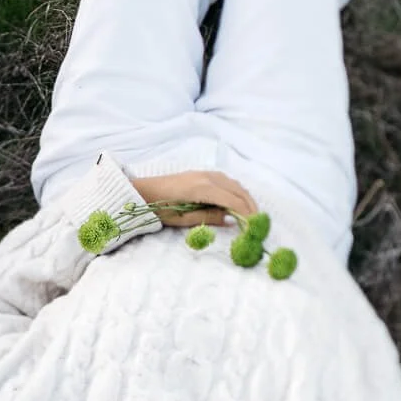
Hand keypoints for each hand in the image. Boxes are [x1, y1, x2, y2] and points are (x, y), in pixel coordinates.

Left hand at [127, 170, 258, 227]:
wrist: (143, 191)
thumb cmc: (160, 208)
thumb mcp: (184, 219)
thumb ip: (209, 217)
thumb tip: (231, 220)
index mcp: (203, 188)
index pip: (234, 200)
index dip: (247, 214)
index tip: (254, 227)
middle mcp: (208, 177)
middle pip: (238, 190)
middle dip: (250, 206)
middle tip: (258, 223)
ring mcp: (206, 173)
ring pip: (234, 184)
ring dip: (245, 198)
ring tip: (250, 214)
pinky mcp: (203, 174)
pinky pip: (227, 181)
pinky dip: (236, 192)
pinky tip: (237, 203)